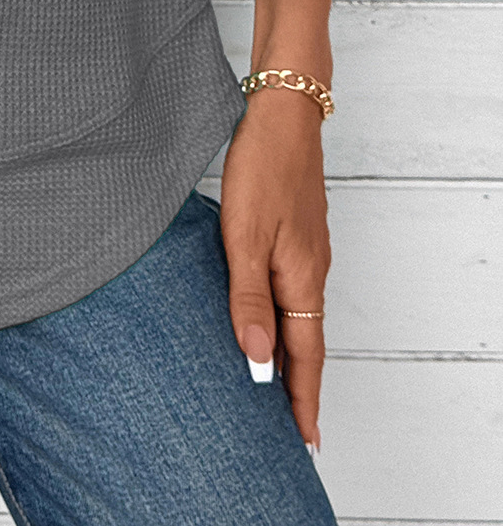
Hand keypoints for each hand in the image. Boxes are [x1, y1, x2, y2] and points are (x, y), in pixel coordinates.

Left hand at [219, 85, 330, 449]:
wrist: (283, 114)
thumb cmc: (261, 169)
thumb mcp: (243, 236)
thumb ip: (248, 298)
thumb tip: (257, 359)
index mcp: (301, 279)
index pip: (305, 356)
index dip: (302, 398)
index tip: (305, 439)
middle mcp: (311, 270)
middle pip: (308, 341)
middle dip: (299, 385)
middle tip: (292, 428)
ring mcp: (306, 250)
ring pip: (300, 315)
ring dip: (291, 352)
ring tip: (276, 384)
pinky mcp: (296, 232)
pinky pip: (293, 290)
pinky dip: (285, 318)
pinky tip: (267, 318)